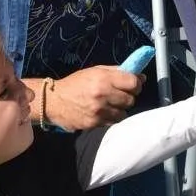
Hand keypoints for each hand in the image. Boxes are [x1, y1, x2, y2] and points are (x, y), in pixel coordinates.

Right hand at [25, 66, 144, 130]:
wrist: (54, 101)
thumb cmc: (76, 83)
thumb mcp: (95, 71)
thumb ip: (118, 72)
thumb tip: (141, 77)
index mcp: (103, 79)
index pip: (133, 83)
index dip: (136, 84)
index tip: (132, 85)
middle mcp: (103, 95)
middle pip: (131, 100)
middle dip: (128, 97)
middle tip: (119, 95)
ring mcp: (99, 111)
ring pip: (124, 113)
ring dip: (120, 109)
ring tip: (110, 104)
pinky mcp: (95, 124)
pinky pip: (113, 122)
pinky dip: (111, 118)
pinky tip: (102, 112)